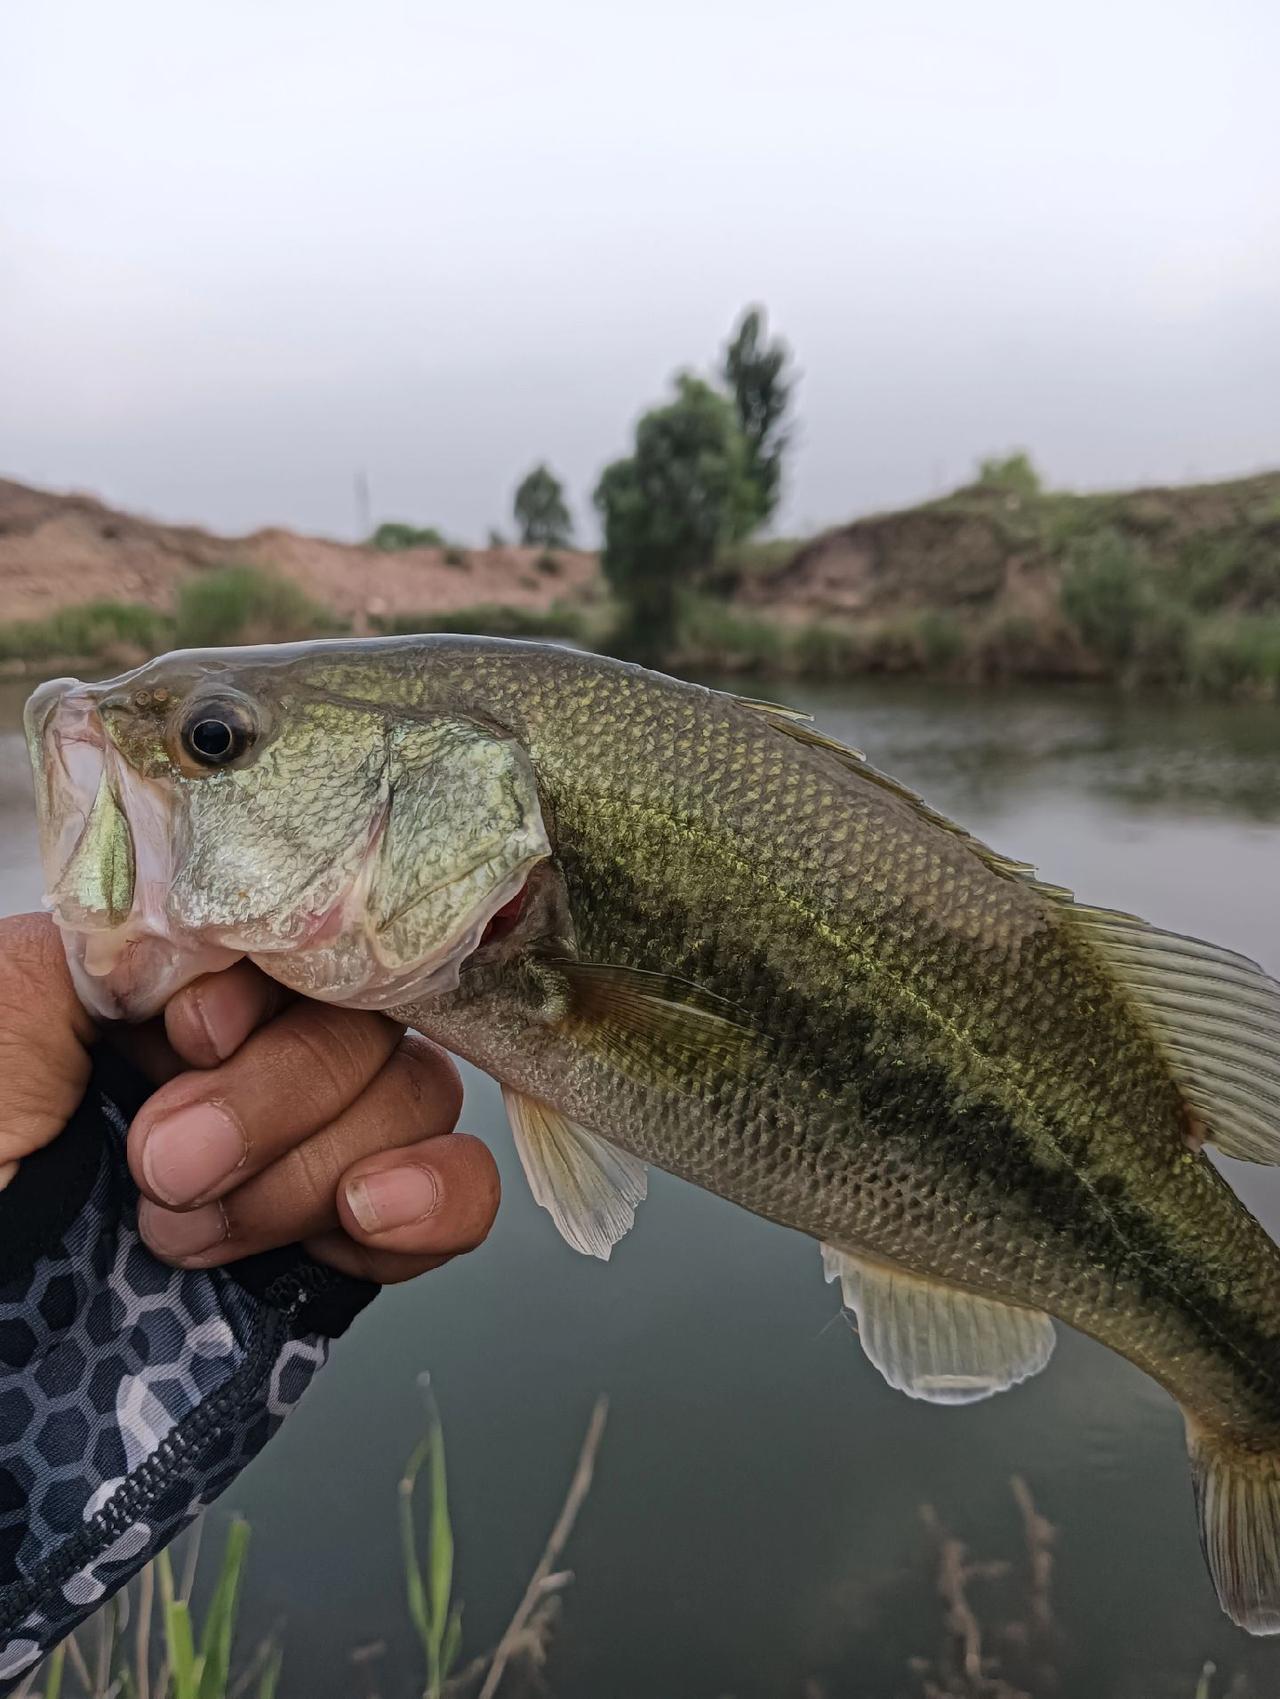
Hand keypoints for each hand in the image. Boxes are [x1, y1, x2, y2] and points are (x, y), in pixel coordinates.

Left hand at [0, 912, 499, 1283]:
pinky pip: (457, 1198)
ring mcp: (306, 1158)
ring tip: (193, 1238)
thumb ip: (114, 946)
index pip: (298, 938)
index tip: (190, 1038)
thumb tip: (230, 948)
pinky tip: (368, 1218)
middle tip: (165, 1167)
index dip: (270, 987)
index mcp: (170, 996)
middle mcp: (251, 1064)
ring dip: (319, 1165)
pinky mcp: (342, 1253)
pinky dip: (436, 1200)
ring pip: (415, 1098)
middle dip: (279, 1097)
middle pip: (366, 1020)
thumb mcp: (4, 1022)